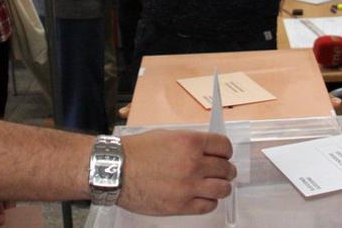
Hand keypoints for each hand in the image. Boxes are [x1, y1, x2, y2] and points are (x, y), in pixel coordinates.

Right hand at [117, 129, 234, 215]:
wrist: (115, 170)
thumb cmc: (136, 152)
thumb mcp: (166, 136)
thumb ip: (189, 144)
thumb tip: (206, 152)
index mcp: (190, 142)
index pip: (224, 146)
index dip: (225, 151)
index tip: (223, 155)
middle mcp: (193, 164)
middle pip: (226, 168)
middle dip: (225, 170)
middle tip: (221, 172)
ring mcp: (188, 186)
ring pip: (222, 189)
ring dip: (221, 187)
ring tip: (214, 186)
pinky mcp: (181, 205)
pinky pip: (208, 205)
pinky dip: (209, 201)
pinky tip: (202, 197)